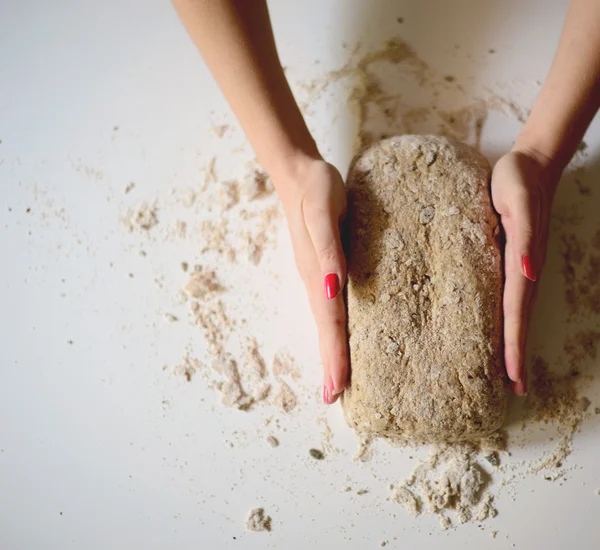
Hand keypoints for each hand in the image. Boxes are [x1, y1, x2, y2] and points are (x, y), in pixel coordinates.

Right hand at [279, 158, 347, 404]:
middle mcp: (316, 281)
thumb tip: (332, 288)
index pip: (330, 322)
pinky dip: (334, 330)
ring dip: (332, 352)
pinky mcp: (323, 268)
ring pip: (327, 322)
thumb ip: (329, 248)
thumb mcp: (324, 211)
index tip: (336, 389)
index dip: (334, 356)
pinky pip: (330, 307)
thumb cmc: (317, 190)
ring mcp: (317, 276)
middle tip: (334, 398)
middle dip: (332, 364)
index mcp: (318, 273)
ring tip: (337, 381)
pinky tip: (340, 338)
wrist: (300, 175)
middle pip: (326, 329)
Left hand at [491, 149, 559, 394]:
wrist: (527, 165)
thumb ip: (523, 234)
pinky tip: (497, 330)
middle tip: (514, 389)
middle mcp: (523, 271)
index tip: (512, 377)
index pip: (515, 312)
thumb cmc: (517, 180)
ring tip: (507, 373)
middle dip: (515, 355)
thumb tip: (527, 271)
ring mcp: (519, 267)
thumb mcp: (517, 200)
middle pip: (518, 320)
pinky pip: (507, 297)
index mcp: (522, 263)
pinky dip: (506, 320)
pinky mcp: (511, 260)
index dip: (513, 345)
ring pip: (514, 312)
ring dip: (512, 342)